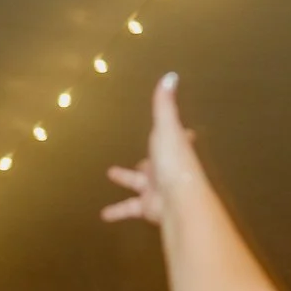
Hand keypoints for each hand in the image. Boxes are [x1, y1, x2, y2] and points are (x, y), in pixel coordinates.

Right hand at [101, 73, 197, 226]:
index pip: (181, 138)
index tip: (186, 133)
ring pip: (139, 183)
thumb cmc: (174, 162)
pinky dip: (118, 211)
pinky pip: (130, 207)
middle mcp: (168, 168)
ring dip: (126, 180)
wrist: (178, 199)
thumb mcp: (166, 127)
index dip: (182, 135)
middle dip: (149, 160)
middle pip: (157, 162)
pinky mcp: (149, 206)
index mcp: (175, 148)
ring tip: (112, 174)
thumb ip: (164, 104)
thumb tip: (170, 75)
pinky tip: (104, 215)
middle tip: (143, 159)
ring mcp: (159, 189)